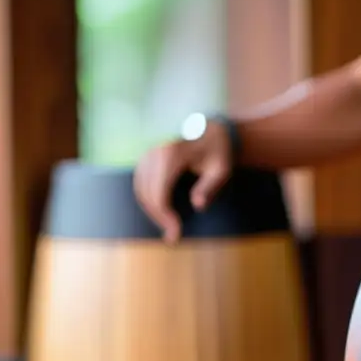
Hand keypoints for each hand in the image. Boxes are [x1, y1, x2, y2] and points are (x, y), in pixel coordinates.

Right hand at [133, 121, 232, 242]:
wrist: (211, 127)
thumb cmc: (218, 149)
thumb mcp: (221, 169)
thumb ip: (210, 187)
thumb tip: (198, 205)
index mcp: (172, 155)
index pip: (159, 193)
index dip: (164, 217)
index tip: (175, 233)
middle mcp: (154, 151)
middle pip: (146, 192)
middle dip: (157, 216)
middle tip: (172, 234)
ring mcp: (148, 151)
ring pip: (139, 187)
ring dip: (151, 208)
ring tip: (168, 223)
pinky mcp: (146, 154)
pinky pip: (140, 180)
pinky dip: (147, 197)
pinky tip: (161, 209)